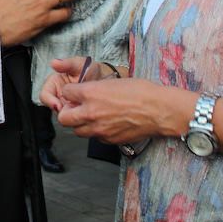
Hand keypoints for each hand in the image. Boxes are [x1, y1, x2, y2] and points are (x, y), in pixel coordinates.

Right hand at [39, 57, 120, 111]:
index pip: (44, 95)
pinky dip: (77, 116)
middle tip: (71, 110)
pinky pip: (72, 117)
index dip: (49, 101)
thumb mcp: (78, 64)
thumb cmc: (90, 69)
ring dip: (69, 114)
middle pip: (52, 107)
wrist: (105, 78)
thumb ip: (66, 63)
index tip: (58, 105)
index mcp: (54, 83)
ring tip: (80, 109)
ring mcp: (66, 104)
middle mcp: (57, 95)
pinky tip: (84, 112)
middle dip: (60, 110)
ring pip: (61, 114)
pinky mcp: (74, 111)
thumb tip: (54, 62)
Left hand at [54, 74, 191, 143]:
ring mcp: (99, 129)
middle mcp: (90, 113)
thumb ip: (93, 89)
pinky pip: (94, 138)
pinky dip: (95, 132)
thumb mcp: (112, 81)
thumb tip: (83, 92)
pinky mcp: (109, 140)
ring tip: (90, 117)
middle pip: (64, 118)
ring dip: (80, 124)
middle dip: (67, 112)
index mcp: (90, 93)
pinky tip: (105, 124)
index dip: (70, 92)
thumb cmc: (140, 91)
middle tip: (75, 108)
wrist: (159, 109)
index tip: (74, 93)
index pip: (65, 93)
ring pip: (77, 131)